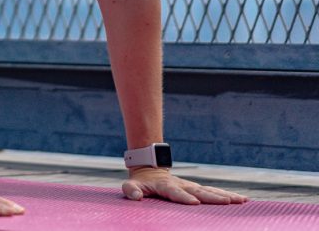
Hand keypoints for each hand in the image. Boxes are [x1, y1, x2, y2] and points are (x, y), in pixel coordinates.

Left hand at [123, 167, 248, 204]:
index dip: (184, 198)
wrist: (150, 169)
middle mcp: (182, 185)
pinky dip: (228, 195)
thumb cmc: (141, 182)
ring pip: (210, 191)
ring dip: (226, 195)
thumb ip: (131, 190)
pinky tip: (242, 199)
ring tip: (242, 200)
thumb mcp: (131, 185)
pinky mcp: (197, 189)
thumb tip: (136, 196)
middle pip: (199, 191)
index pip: (176, 193)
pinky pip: (214, 192)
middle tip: (228, 201)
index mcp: (166, 186)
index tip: (195, 203)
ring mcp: (191, 186)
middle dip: (213, 197)